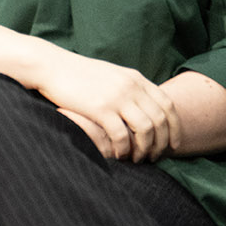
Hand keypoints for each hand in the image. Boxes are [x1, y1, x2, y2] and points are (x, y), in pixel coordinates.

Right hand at [34, 53, 179, 161]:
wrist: (51, 66)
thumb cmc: (78, 74)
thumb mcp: (111, 74)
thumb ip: (130, 87)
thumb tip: (144, 106)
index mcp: (135, 78)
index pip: (168, 105)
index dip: (174, 127)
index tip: (172, 143)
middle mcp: (131, 87)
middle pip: (160, 120)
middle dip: (161, 143)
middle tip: (155, 157)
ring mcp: (116, 97)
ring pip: (145, 129)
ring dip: (144, 148)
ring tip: (138, 158)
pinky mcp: (100, 109)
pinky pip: (121, 135)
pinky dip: (123, 148)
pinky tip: (118, 154)